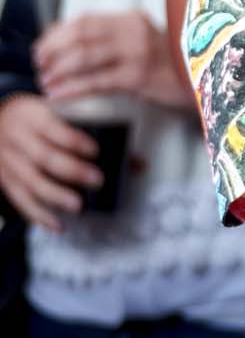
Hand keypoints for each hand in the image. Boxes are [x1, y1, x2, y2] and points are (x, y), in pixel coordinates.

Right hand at [0, 93, 98, 231]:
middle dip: (72, 170)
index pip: (54, 129)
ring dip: (55, 196)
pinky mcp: (4, 179)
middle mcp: (17, 138)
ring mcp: (8, 161)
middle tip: (97, 180)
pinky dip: (38, 214)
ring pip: (30, 181)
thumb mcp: (60, 112)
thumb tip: (137, 162)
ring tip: (78, 206)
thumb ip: (96, 132)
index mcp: (34, 116)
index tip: (96, 151)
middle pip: (44, 157)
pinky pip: (19, 199)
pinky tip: (57, 225)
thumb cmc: (40, 116)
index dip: (75, 141)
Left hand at [36, 12, 182, 107]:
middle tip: (40, 65)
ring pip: (85, 57)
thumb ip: (114, 38)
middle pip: (81, 35)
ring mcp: (139, 53)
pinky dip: (72, 89)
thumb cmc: (170, 66)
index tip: (42, 48)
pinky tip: (59, 96)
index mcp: (134, 19)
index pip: (85, 20)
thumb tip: (67, 44)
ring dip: (59, 71)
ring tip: (46, 82)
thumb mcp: (143, 43)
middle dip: (53, 51)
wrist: (207, 82)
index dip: (56, 34)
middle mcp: (136, 31)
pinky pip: (96, 82)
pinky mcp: (139, 77)